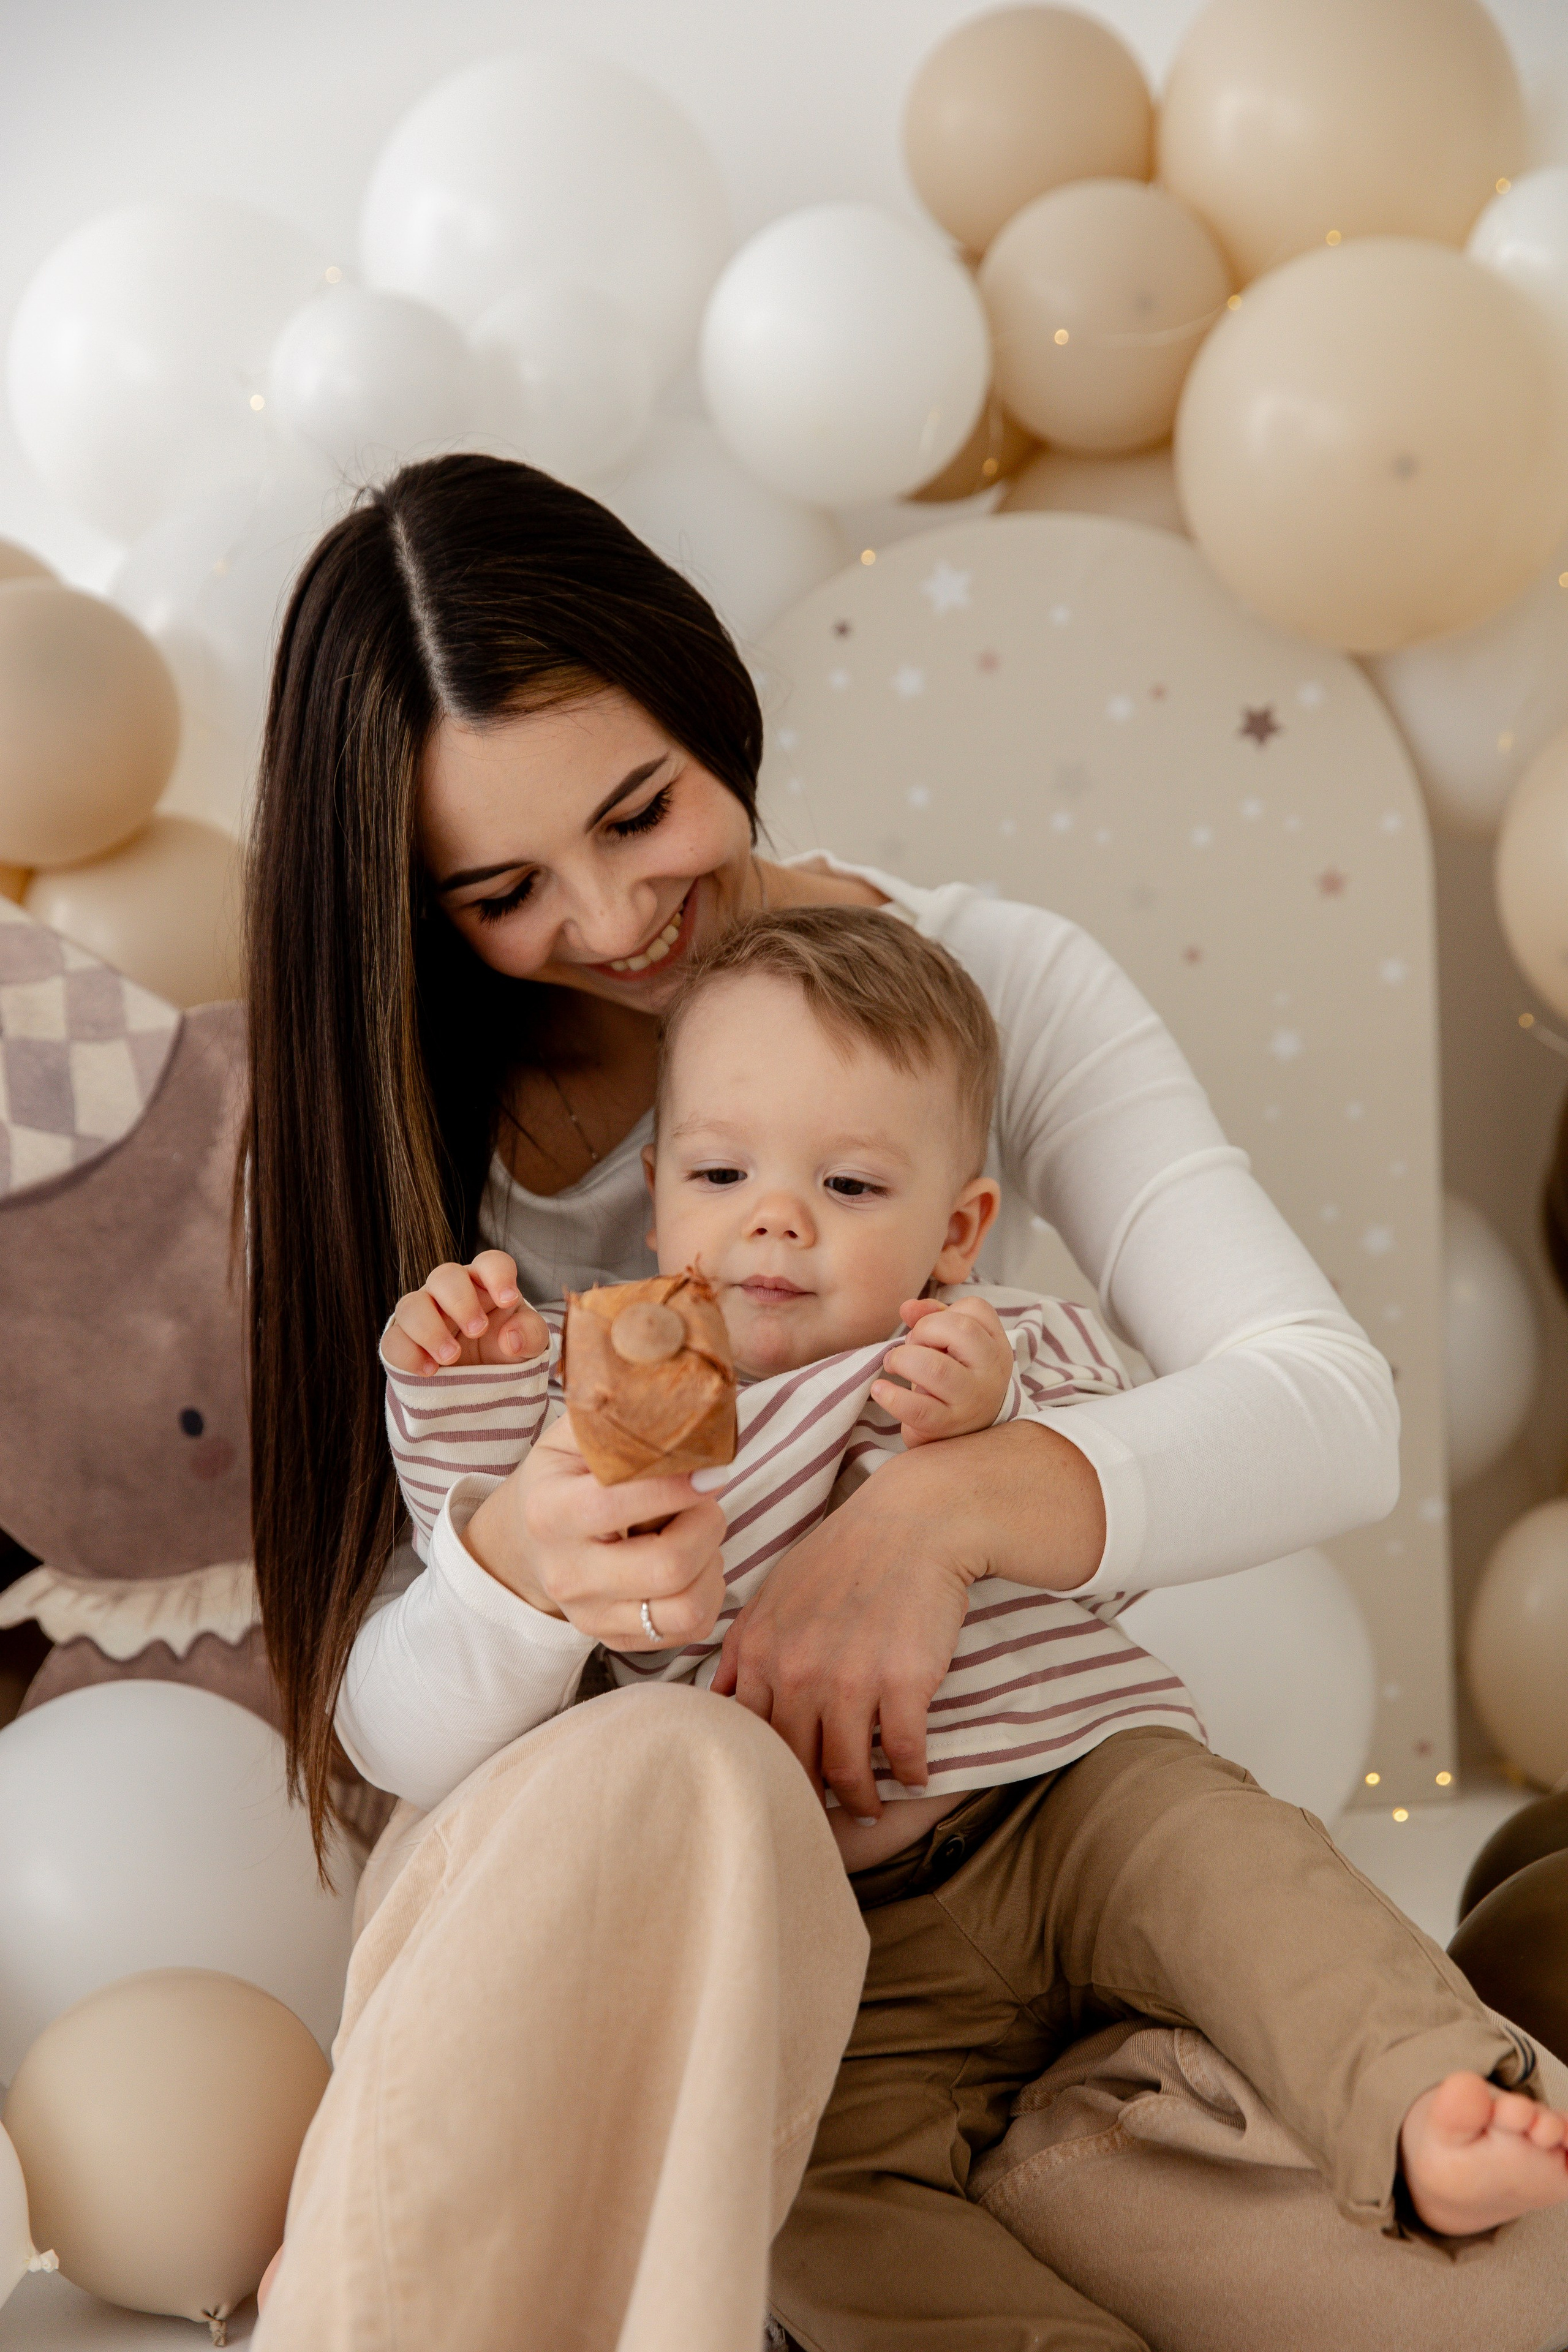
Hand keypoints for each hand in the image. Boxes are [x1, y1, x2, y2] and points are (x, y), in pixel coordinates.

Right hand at [383, 1250, 548, 1373]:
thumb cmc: (506, 1349)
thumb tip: (510, 1338)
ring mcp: (422, 1315)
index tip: (509, 1299)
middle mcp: (450, 1292)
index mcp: (485, 1284)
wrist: (483, 1383)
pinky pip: (393, 1341)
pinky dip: (409, 1355)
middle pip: (444, 1276)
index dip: (498, 1276)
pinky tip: (431, 1371)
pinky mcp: (403, 1342)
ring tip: (451, 1357)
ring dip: (429, 1330)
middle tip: (477, 1330)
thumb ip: (530, 1335)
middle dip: (460, 1302)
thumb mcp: (529, 1344)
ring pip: (410, 1305)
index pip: (490, 1263)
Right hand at [464, 1414, 729, 1645]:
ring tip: (699, 1532)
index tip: (712, 1469)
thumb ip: (618, 1419)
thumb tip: (684, 1405)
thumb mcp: (573, 1436)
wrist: (527, 1542)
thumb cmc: (563, 1477)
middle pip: (669, 1565)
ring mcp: (591, 1615)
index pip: (622, 1502)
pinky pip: (691, 1628)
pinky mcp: (615, 1638)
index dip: (681, 1485)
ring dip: (712, 1564)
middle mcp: (568, 1573)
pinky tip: (694, 1563)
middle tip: (707, 1498)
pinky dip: (708, 1592)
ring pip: (687, 1608)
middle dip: (707, 1524)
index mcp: (551, 1512)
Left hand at [712, 1441, 976, 1815]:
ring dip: (860, 1800)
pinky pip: (904, 1753)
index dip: (763, 1772)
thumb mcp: (776, 1593)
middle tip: (821, 1818)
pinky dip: (911, 1773)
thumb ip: (743, 1649)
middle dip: (806, 1800)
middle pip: (793, 1763)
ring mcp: (850, 1679)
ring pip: (846, 1771)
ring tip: (869, 1808)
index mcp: (760, 1651)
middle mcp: (797, 1671)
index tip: (779, 1790)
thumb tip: (715, 1699)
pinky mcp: (904, 1682)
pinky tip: (916, 1776)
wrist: (914, 1521)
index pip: (748, 1736)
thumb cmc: (845, 1555)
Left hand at [871, 1295, 1013, 1445]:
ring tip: (892, 1364)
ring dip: (904, 1358)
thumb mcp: (952, 1348)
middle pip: (962, 1329)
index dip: (942, 1311)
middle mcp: (991, 1372)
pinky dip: (892, 1397)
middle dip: (924, 1330)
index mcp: (996, 1346)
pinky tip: (880, 1390)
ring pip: (937, 1368)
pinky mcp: (947, 1425)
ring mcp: (971, 1400)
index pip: (976, 1308)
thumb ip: (932, 1319)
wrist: (964, 1437)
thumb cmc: (954, 1382)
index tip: (929, 1329)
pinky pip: (918, 1408)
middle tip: (910, 1346)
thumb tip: (907, 1307)